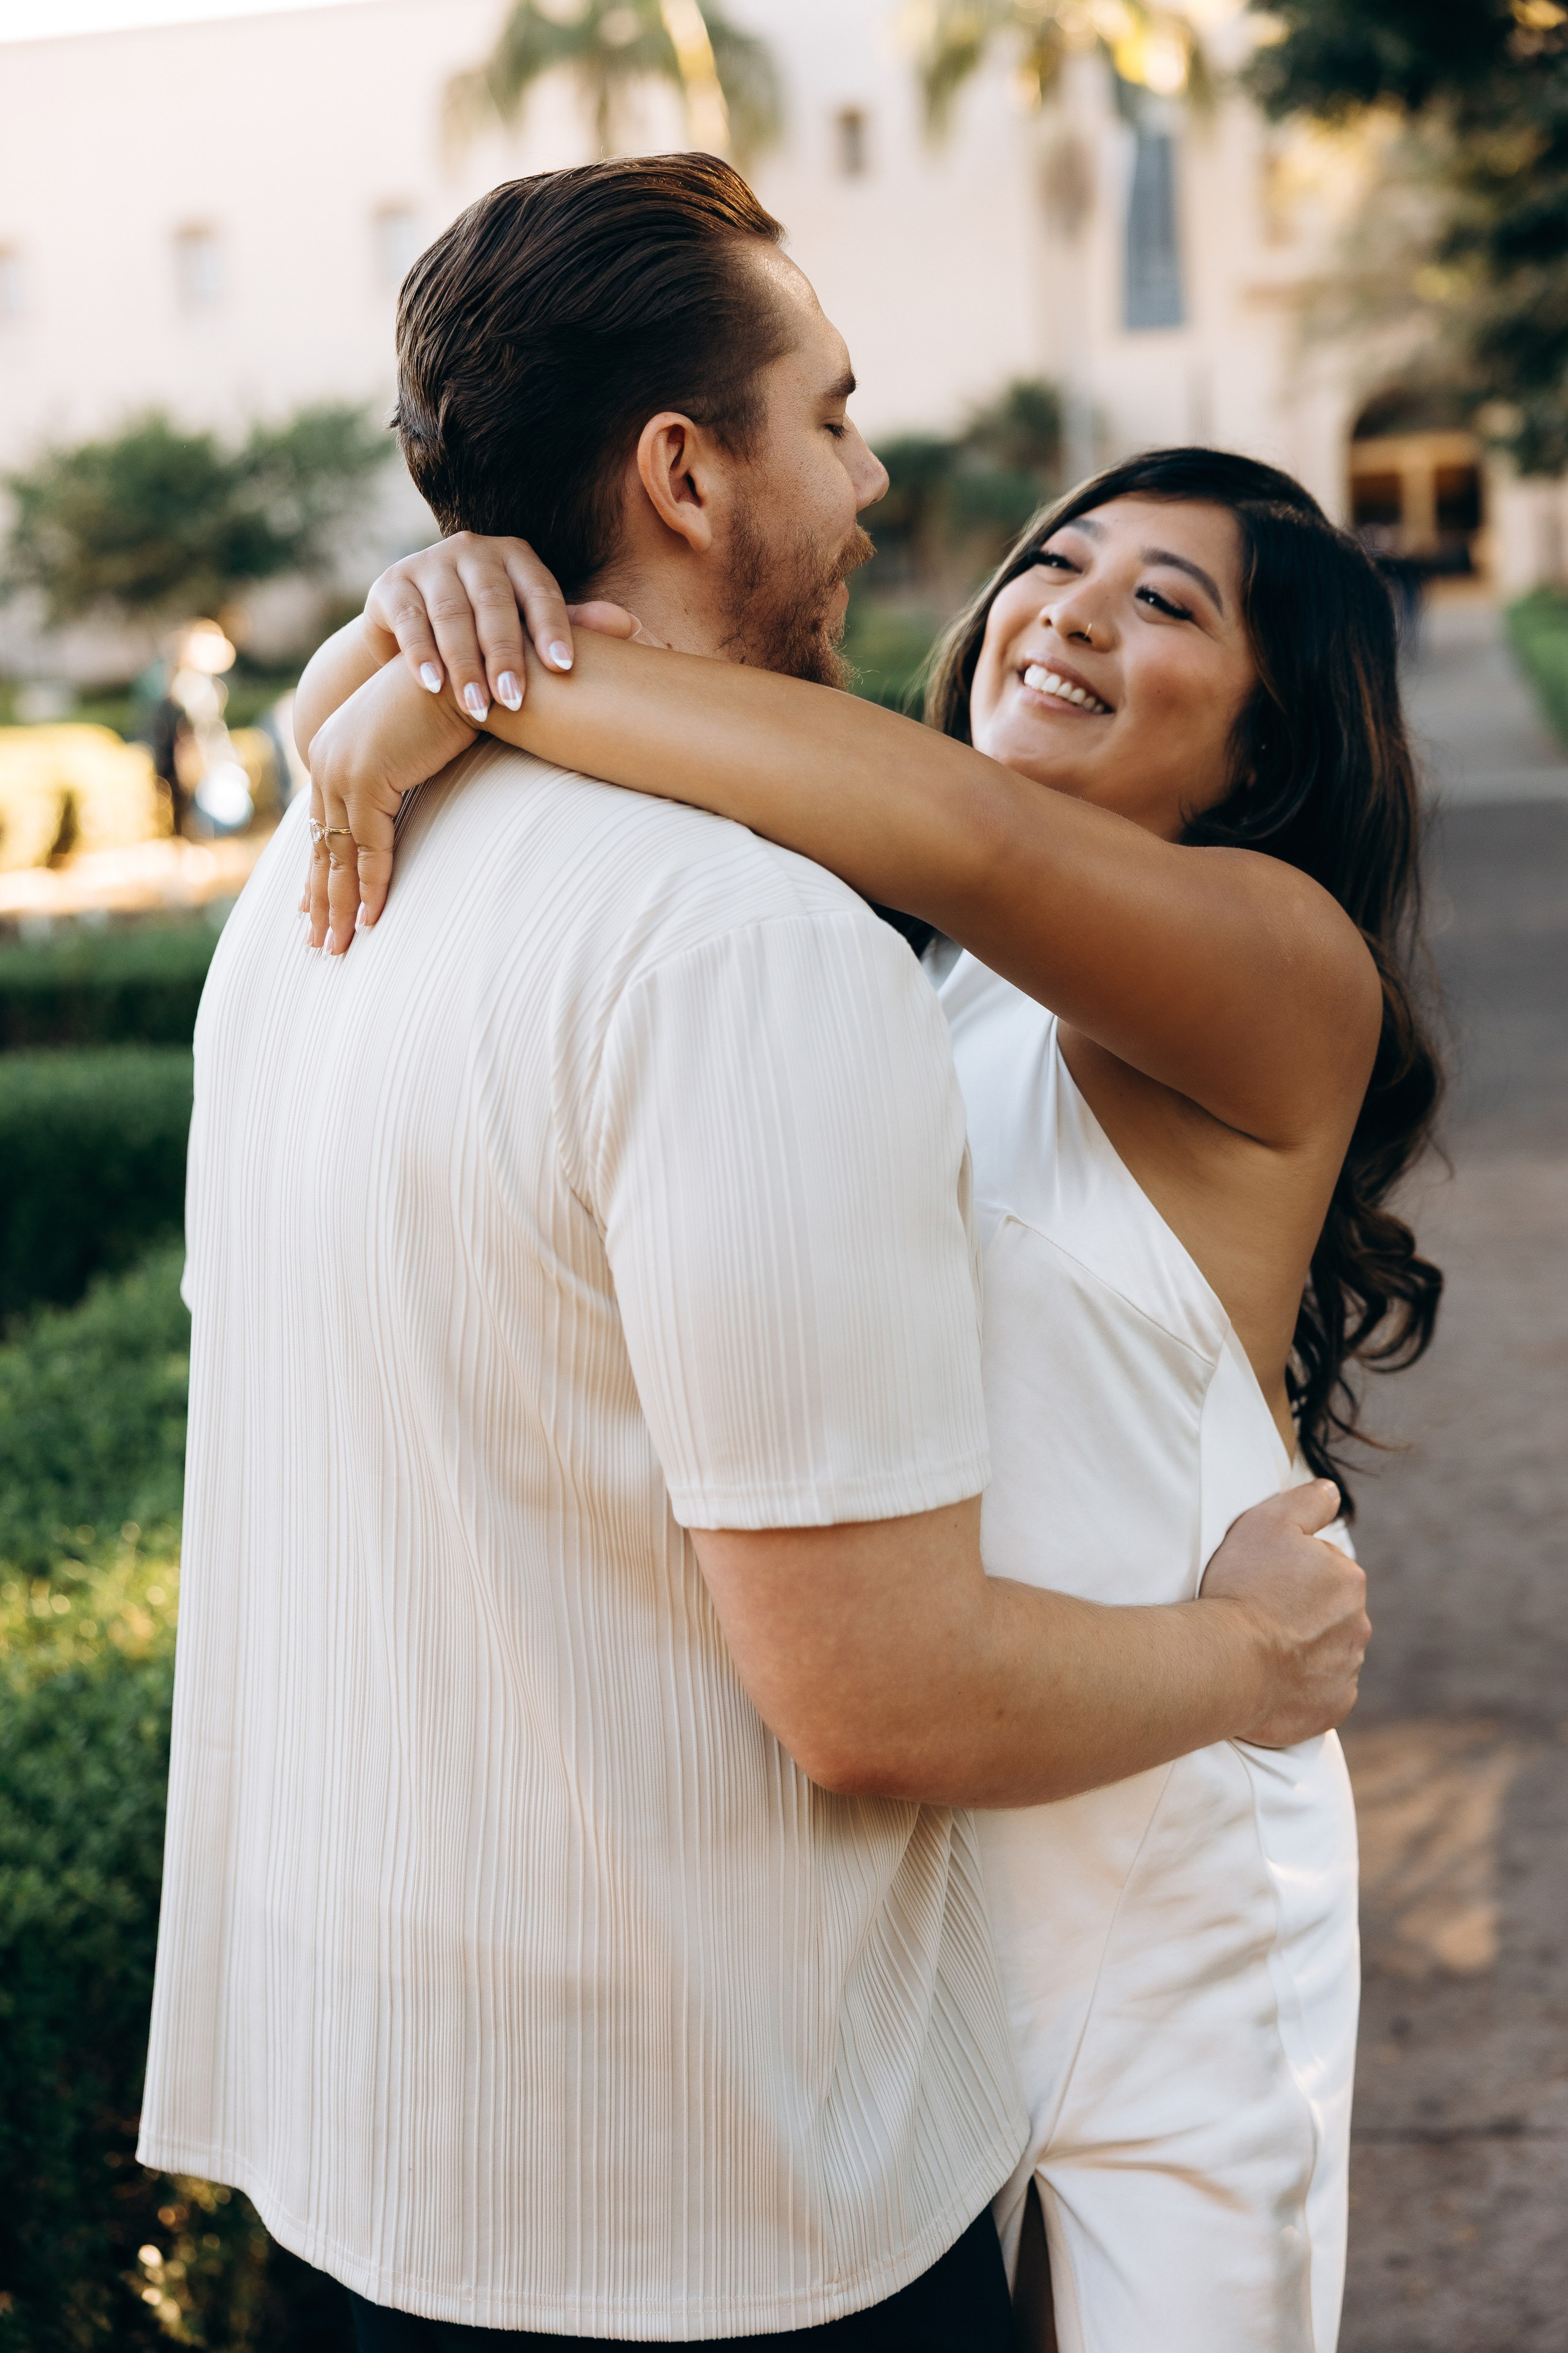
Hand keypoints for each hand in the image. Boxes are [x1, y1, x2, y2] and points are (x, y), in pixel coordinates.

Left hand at [303, 661, 474, 950]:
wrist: (474, 676)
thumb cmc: (457, 707)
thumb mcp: (413, 747)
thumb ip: (396, 776)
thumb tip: (398, 801)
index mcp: (333, 748)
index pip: (321, 822)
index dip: (318, 869)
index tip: (311, 907)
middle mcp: (327, 758)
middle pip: (322, 844)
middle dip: (322, 900)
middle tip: (319, 943)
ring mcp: (342, 768)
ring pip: (339, 854)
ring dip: (341, 906)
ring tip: (337, 948)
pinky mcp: (367, 778)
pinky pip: (371, 848)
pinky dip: (373, 887)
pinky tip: (371, 921)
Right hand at [365, 532, 640, 718]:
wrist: (410, 629)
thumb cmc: (486, 630)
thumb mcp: (526, 625)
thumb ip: (568, 625)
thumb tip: (630, 625)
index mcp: (515, 556)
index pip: (540, 590)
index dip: (553, 627)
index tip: (564, 668)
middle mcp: (473, 550)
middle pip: (493, 603)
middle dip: (504, 655)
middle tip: (515, 700)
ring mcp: (430, 563)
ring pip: (450, 614)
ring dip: (464, 664)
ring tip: (478, 708)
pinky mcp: (392, 584)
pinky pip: (411, 621)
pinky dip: (422, 655)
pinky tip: (434, 686)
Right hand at [1200, 1481, 1369, 1746]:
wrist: (1229, 1662)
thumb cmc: (1243, 1588)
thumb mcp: (1268, 1522)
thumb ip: (1307, 1502)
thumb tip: (1331, 1492)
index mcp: (1349, 1580)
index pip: (1322, 1568)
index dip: (1288, 1571)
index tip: (1260, 1581)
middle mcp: (1358, 1626)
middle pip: (1327, 1612)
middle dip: (1301, 1612)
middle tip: (1258, 1614)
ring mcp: (1348, 1670)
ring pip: (1326, 1652)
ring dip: (1301, 1649)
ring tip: (1259, 1649)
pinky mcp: (1333, 1707)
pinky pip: (1320, 1692)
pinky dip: (1301, 1687)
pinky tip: (1271, 1679)